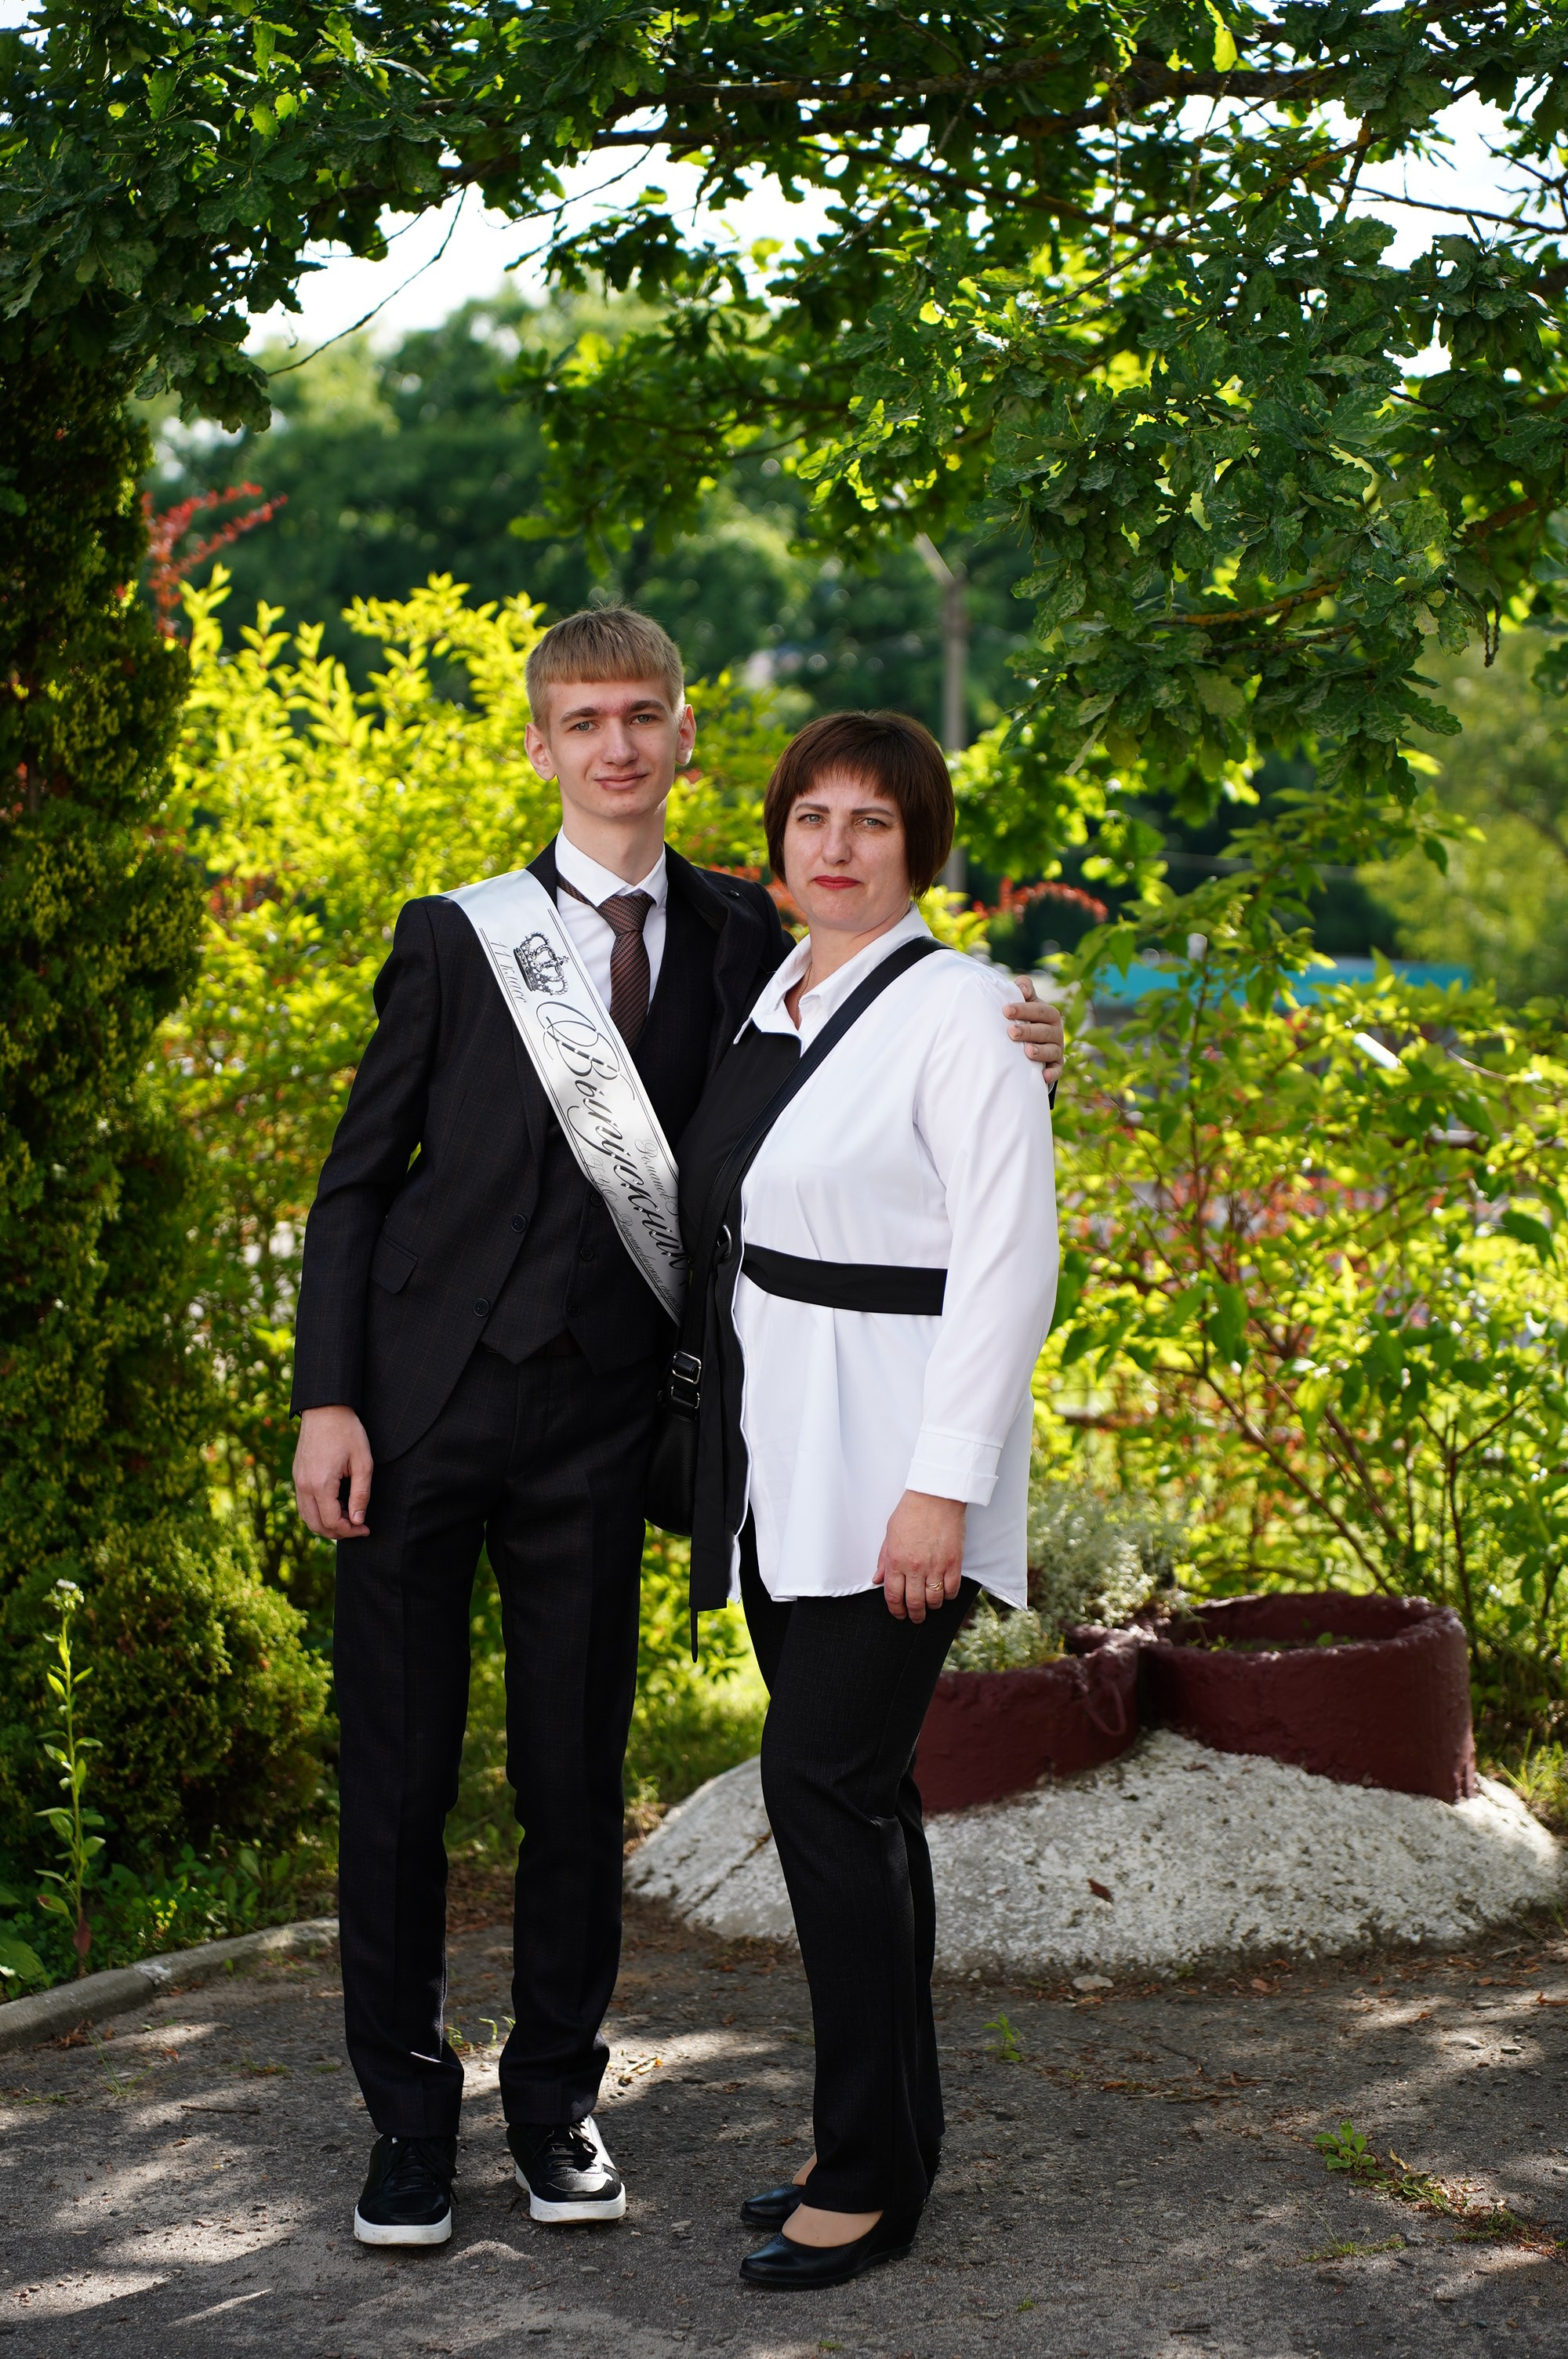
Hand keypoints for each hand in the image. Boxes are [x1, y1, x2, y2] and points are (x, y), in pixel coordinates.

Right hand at [293, 1405, 373, 1539]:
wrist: (326, 1408)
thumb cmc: (348, 1432)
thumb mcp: (363, 1463)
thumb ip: (361, 1495)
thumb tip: (357, 1521)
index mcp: (321, 1484)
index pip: (332, 1522)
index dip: (351, 1531)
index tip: (365, 1529)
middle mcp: (304, 1486)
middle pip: (316, 1525)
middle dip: (337, 1532)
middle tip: (357, 1528)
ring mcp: (297, 1480)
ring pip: (306, 1517)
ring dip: (325, 1524)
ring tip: (347, 1518)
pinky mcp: (297, 1474)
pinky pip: (303, 1503)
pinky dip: (317, 1511)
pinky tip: (335, 1505)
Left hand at [875, 1489, 966, 1621]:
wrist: (936, 1496)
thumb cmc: (911, 1511)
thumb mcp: (890, 1534)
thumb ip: (884, 1560)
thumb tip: (877, 1580)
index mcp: (896, 1560)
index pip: (894, 1596)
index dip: (896, 1610)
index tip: (899, 1614)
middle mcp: (915, 1567)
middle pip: (914, 1603)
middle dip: (914, 1615)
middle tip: (916, 1617)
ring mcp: (936, 1566)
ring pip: (934, 1600)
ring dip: (931, 1607)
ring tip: (930, 1605)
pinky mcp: (954, 1563)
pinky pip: (952, 1589)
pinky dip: (948, 1596)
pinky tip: (944, 1593)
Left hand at [1004, 974, 1065, 1089]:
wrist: (1033, 1041)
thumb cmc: (1025, 1019)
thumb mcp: (1026, 1003)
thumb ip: (1025, 990)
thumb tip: (1022, 986)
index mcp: (1049, 1015)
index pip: (1040, 1010)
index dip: (1024, 1009)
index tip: (1006, 1010)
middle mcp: (1055, 1031)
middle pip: (1045, 1031)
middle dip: (1028, 1031)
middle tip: (1011, 1032)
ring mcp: (1056, 1049)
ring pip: (1052, 1050)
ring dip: (1040, 1051)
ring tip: (1027, 1051)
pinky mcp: (1056, 1065)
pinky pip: (1057, 1070)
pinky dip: (1052, 1073)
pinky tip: (1043, 1076)